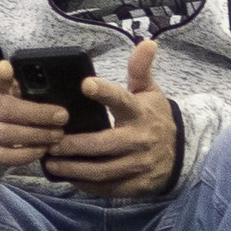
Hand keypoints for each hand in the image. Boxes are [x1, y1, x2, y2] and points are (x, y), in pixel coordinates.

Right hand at [0, 60, 67, 166]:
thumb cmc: (8, 97)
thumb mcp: (13, 82)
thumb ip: (26, 76)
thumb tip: (51, 74)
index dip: (0, 73)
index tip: (8, 69)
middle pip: (7, 111)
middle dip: (37, 115)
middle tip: (63, 117)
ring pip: (7, 135)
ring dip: (36, 136)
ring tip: (57, 135)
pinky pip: (5, 156)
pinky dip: (26, 155)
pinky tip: (43, 149)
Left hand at [43, 40, 178, 197]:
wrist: (180, 153)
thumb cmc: (154, 118)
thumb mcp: (150, 92)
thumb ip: (140, 69)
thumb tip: (147, 42)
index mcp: (140, 112)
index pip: (121, 100)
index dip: (103, 92)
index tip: (84, 84)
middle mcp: (140, 139)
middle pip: (102, 144)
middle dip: (74, 145)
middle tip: (50, 142)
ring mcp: (139, 165)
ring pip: (101, 170)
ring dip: (73, 168)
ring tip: (51, 162)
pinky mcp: (136, 185)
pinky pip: (107, 188)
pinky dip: (86, 184)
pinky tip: (69, 177)